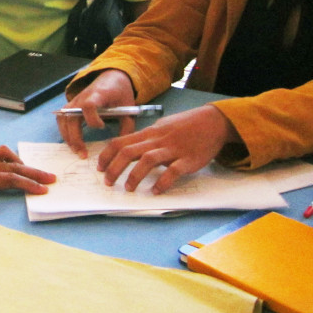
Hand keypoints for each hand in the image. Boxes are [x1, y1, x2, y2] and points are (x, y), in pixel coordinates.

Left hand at [0, 145, 55, 212]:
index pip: (7, 180)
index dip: (26, 185)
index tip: (43, 190)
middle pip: (11, 167)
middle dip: (33, 173)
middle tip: (51, 178)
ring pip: (3, 155)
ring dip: (21, 161)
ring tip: (33, 169)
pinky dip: (5, 153)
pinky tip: (8, 158)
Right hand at [57, 70, 136, 156]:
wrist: (111, 78)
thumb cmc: (120, 93)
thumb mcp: (129, 108)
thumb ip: (127, 127)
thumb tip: (121, 146)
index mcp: (98, 95)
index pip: (88, 106)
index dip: (93, 119)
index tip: (103, 126)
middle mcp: (81, 97)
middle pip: (71, 117)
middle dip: (75, 138)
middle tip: (83, 154)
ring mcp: (74, 101)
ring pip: (63, 120)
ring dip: (68, 137)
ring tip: (77, 151)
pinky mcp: (70, 106)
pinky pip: (62, 120)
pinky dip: (65, 132)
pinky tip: (73, 144)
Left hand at [96, 105, 233, 193]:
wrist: (213, 122)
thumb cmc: (185, 126)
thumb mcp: (161, 127)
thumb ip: (145, 139)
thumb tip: (128, 149)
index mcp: (149, 133)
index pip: (120, 142)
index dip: (106, 156)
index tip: (100, 168)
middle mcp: (157, 140)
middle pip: (128, 152)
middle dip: (114, 168)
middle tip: (108, 183)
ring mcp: (173, 149)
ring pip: (148, 160)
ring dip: (134, 176)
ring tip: (128, 189)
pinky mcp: (188, 159)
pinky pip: (173, 171)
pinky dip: (163, 182)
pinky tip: (156, 191)